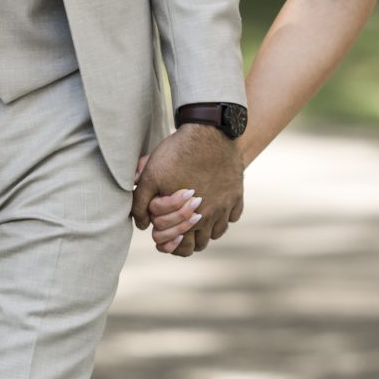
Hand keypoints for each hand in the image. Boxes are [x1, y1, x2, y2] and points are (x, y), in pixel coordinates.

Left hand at [133, 123, 243, 256]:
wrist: (208, 132)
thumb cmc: (176, 154)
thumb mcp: (150, 176)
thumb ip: (141, 204)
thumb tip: (142, 225)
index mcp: (188, 218)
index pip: (179, 247)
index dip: (167, 242)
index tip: (162, 233)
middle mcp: (210, 217)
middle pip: (200, 245)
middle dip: (186, 241)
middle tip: (177, 230)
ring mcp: (226, 206)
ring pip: (217, 233)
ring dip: (205, 231)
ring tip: (194, 220)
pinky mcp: (237, 195)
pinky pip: (233, 216)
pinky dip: (223, 216)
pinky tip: (214, 206)